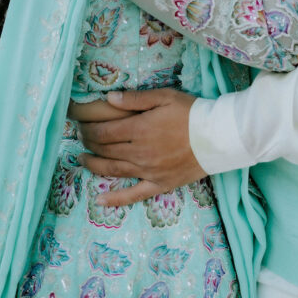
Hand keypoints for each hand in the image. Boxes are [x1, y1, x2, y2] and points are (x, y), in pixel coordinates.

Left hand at [77, 89, 203, 205]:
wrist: (217, 136)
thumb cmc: (191, 112)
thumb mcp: (164, 97)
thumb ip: (135, 99)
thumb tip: (108, 99)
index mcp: (138, 130)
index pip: (104, 131)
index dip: (88, 128)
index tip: (80, 123)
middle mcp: (139, 153)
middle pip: (105, 149)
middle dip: (89, 142)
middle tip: (81, 136)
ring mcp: (147, 171)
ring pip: (113, 170)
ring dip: (94, 165)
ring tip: (82, 159)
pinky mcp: (158, 184)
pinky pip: (133, 195)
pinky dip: (115, 199)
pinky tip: (100, 200)